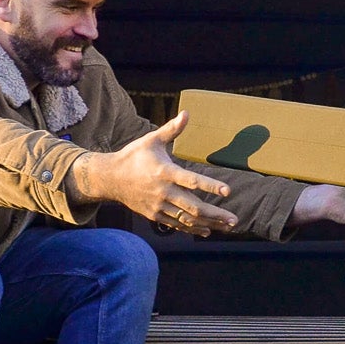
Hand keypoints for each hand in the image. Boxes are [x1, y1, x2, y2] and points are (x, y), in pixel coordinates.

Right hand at [72, 111, 238, 236]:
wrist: (110, 178)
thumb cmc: (133, 156)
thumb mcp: (151, 140)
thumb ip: (171, 129)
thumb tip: (187, 113)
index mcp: (164, 172)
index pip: (191, 181)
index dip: (210, 186)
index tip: (227, 191)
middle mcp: (163, 191)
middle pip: (193, 207)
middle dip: (215, 214)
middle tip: (234, 219)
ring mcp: (158, 206)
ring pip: (187, 219)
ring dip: (209, 223)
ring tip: (227, 226)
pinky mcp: (154, 215)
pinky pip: (176, 224)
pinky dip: (192, 229)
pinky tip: (207, 230)